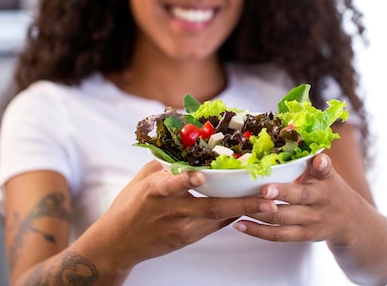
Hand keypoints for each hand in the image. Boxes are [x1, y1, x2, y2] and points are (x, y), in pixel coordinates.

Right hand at [76, 160, 278, 270]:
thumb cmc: (130, 205)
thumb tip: (190, 143)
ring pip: (218, 219)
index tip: (201, 176)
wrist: (117, 243)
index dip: (186, 181)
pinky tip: (251, 207)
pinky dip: (233, 215)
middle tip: (267, 198)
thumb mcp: (142, 178)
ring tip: (269, 205)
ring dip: (245, 211)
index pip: (170, 185)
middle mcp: (171, 211)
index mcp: (155, 192)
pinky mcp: (187, 239)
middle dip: (241, 203)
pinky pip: (215, 225)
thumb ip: (166, 163)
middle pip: (209, 207)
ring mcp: (181, 228)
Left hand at [233, 153, 369, 246]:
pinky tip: (240, 224)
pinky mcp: (303, 235)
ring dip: (261, 212)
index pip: (326, 169)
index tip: (317, 161)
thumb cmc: (328, 188)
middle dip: (281, 193)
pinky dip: (258, 231)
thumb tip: (288, 134)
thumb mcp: (326, 172)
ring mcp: (311, 220)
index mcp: (325, 180)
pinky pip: (278, 235)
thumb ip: (310, 159)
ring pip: (284, 218)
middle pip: (300, 196)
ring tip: (240, 206)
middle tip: (264, 189)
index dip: (321, 165)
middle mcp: (319, 200)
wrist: (349, 221)